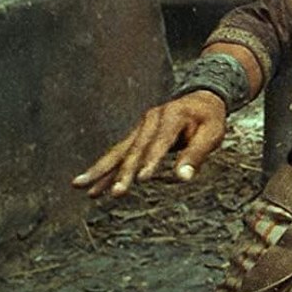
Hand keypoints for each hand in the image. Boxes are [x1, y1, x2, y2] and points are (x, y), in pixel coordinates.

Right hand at [72, 90, 226, 198]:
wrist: (200, 99)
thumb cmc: (209, 119)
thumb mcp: (212, 134)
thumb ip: (197, 154)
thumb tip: (183, 178)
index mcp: (172, 116)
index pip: (160, 142)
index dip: (151, 160)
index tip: (141, 179)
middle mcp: (151, 119)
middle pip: (135, 149)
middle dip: (123, 173)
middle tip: (116, 193)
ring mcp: (140, 127)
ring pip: (119, 151)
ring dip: (100, 171)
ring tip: (79, 186)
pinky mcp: (136, 135)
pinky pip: (118, 153)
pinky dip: (105, 170)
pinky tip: (91, 186)